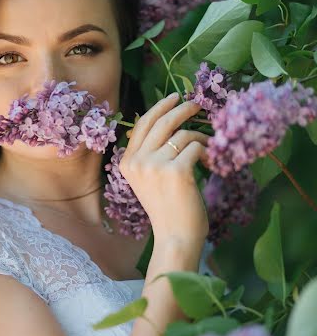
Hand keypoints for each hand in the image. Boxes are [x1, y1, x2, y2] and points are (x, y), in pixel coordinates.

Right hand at [119, 94, 209, 244]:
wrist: (175, 237)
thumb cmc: (166, 209)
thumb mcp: (148, 179)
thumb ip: (151, 154)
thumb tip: (170, 122)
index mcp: (127, 162)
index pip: (142, 125)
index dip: (159, 108)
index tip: (174, 98)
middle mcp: (138, 161)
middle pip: (162, 122)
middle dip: (182, 109)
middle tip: (197, 105)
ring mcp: (156, 165)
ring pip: (183, 134)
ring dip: (200, 138)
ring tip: (206, 149)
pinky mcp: (177, 171)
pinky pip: (196, 147)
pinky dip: (206, 152)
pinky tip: (209, 163)